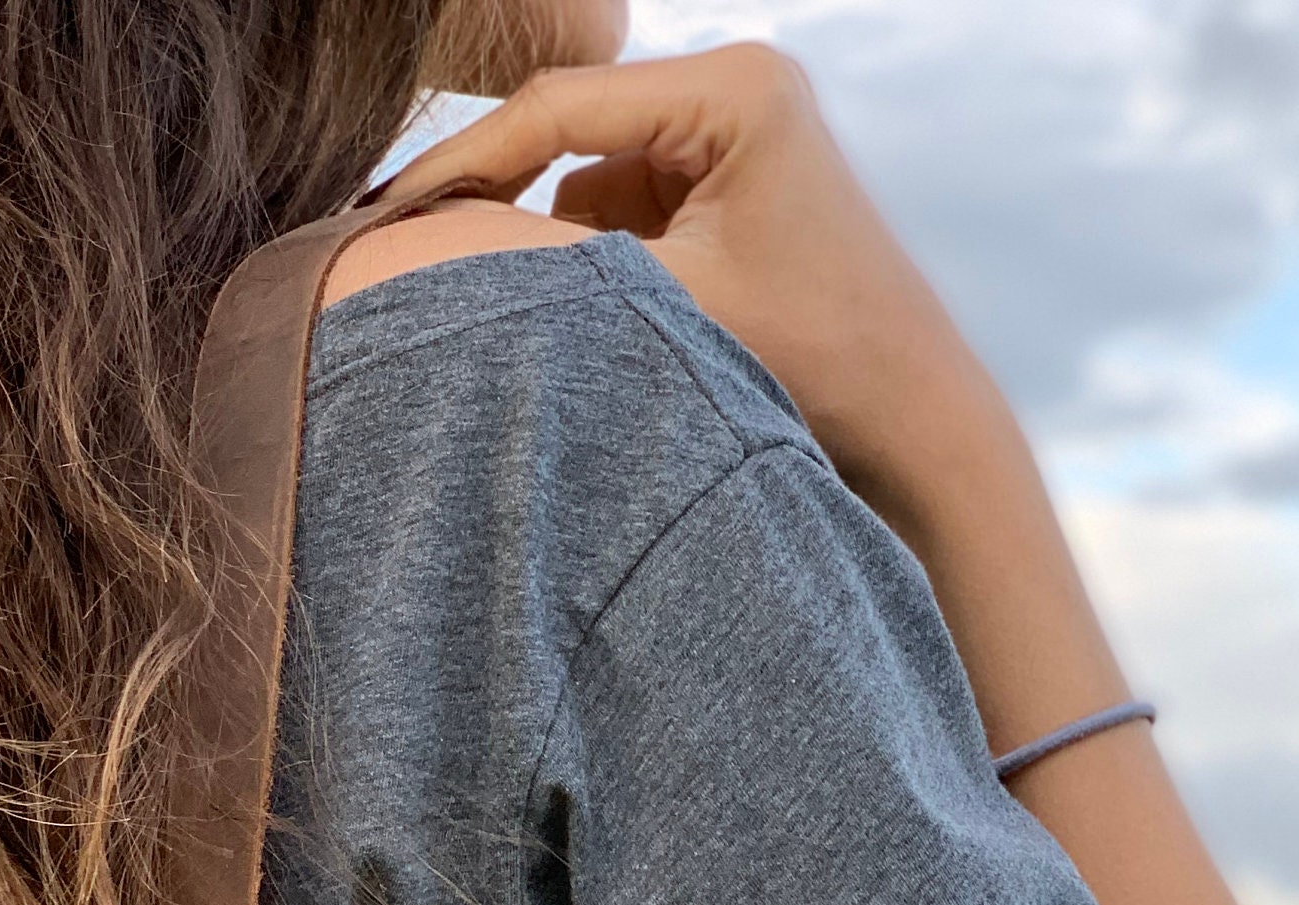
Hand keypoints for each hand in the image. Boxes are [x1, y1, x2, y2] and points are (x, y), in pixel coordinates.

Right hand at [389, 44, 1003, 515]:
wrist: (914, 421)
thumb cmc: (821, 364)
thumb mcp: (669, 308)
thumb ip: (556, 266)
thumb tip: (437, 248)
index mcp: (735, 88)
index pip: (559, 108)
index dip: (463, 165)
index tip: (385, 220)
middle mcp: (735, 89)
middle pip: (568, 132)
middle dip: (495, 201)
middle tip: (398, 253)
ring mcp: (728, 139)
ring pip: (586, 180)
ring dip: (548, 246)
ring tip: (495, 313)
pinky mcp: (722, 191)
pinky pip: (620, 214)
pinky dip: (588, 267)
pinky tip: (574, 326)